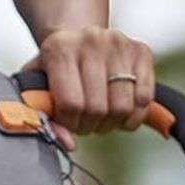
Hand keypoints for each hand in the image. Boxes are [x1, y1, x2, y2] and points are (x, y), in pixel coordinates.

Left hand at [25, 26, 154, 140]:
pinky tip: (121, 110)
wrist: (79, 41)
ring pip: (123, 108)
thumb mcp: (39, 89)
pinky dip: (133, 115)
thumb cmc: (58, 69)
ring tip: (102, 115)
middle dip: (91, 125)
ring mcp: (119, 44)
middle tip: (86, 119)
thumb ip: (44, 118)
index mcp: (60, 48)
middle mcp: (91, 40)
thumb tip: (69, 144)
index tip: (69, 119)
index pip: (72, 104)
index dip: (71, 123)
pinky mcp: (141, 51)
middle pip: (98, 109)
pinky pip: (144, 99)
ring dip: (112, 122)